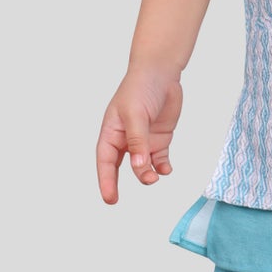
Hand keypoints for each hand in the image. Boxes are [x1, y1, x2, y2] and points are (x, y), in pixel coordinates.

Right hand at [96, 65, 183, 202]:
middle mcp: (125, 139)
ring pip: (142, 165)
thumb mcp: (135, 114)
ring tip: (154, 177)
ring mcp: (143, 140)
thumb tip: (139, 166)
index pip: (105, 160)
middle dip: (119, 183)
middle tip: (120, 198)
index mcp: (111, 132)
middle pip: (120, 167)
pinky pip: (159, 159)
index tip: (109, 198)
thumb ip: (138, 141)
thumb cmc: (140, 88)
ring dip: (146, 174)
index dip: (106, 180)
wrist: (162, 73)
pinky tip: (166, 169)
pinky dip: (162, 167)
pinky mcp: (160, 139)